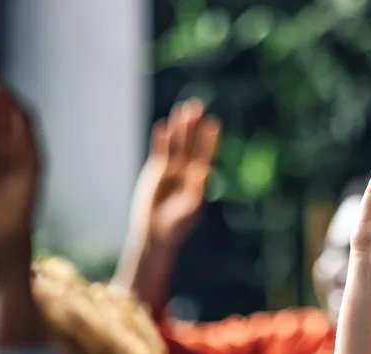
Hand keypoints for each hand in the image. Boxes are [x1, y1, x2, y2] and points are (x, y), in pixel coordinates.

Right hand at [130, 100, 219, 247]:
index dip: (209, 140)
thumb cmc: (176, 225)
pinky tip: (163, 127)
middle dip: (193, 126)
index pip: (205, 155)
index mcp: (198, 180)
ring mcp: (171, 170)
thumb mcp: (189, 209)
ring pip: (176, 145)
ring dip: (179, 128)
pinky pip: (160, 152)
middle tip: (197, 105)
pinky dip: (161, 140)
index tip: (214, 123)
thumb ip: (196, 191)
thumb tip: (205, 171)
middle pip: (191, 144)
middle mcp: (186, 171)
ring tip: (182, 110)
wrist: (156, 232)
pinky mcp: (156, 171)